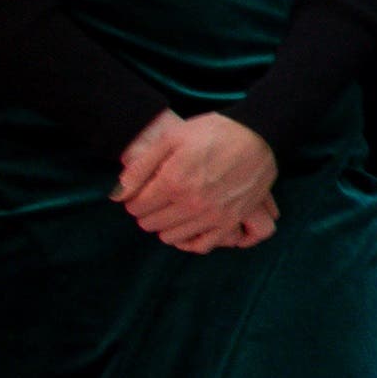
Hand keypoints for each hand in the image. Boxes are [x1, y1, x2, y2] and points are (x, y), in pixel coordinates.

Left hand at [113, 110, 277, 251]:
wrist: (259, 135)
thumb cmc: (214, 132)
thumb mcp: (171, 138)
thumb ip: (140, 167)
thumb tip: (117, 196)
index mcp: (173, 181)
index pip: (136, 206)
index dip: (134, 197)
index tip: (143, 189)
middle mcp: (191, 203)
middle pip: (150, 223)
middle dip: (147, 211)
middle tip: (156, 198)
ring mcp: (212, 215)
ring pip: (171, 237)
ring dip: (165, 225)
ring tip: (172, 210)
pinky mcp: (230, 222)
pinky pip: (202, 245)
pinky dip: (190, 241)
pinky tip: (188, 228)